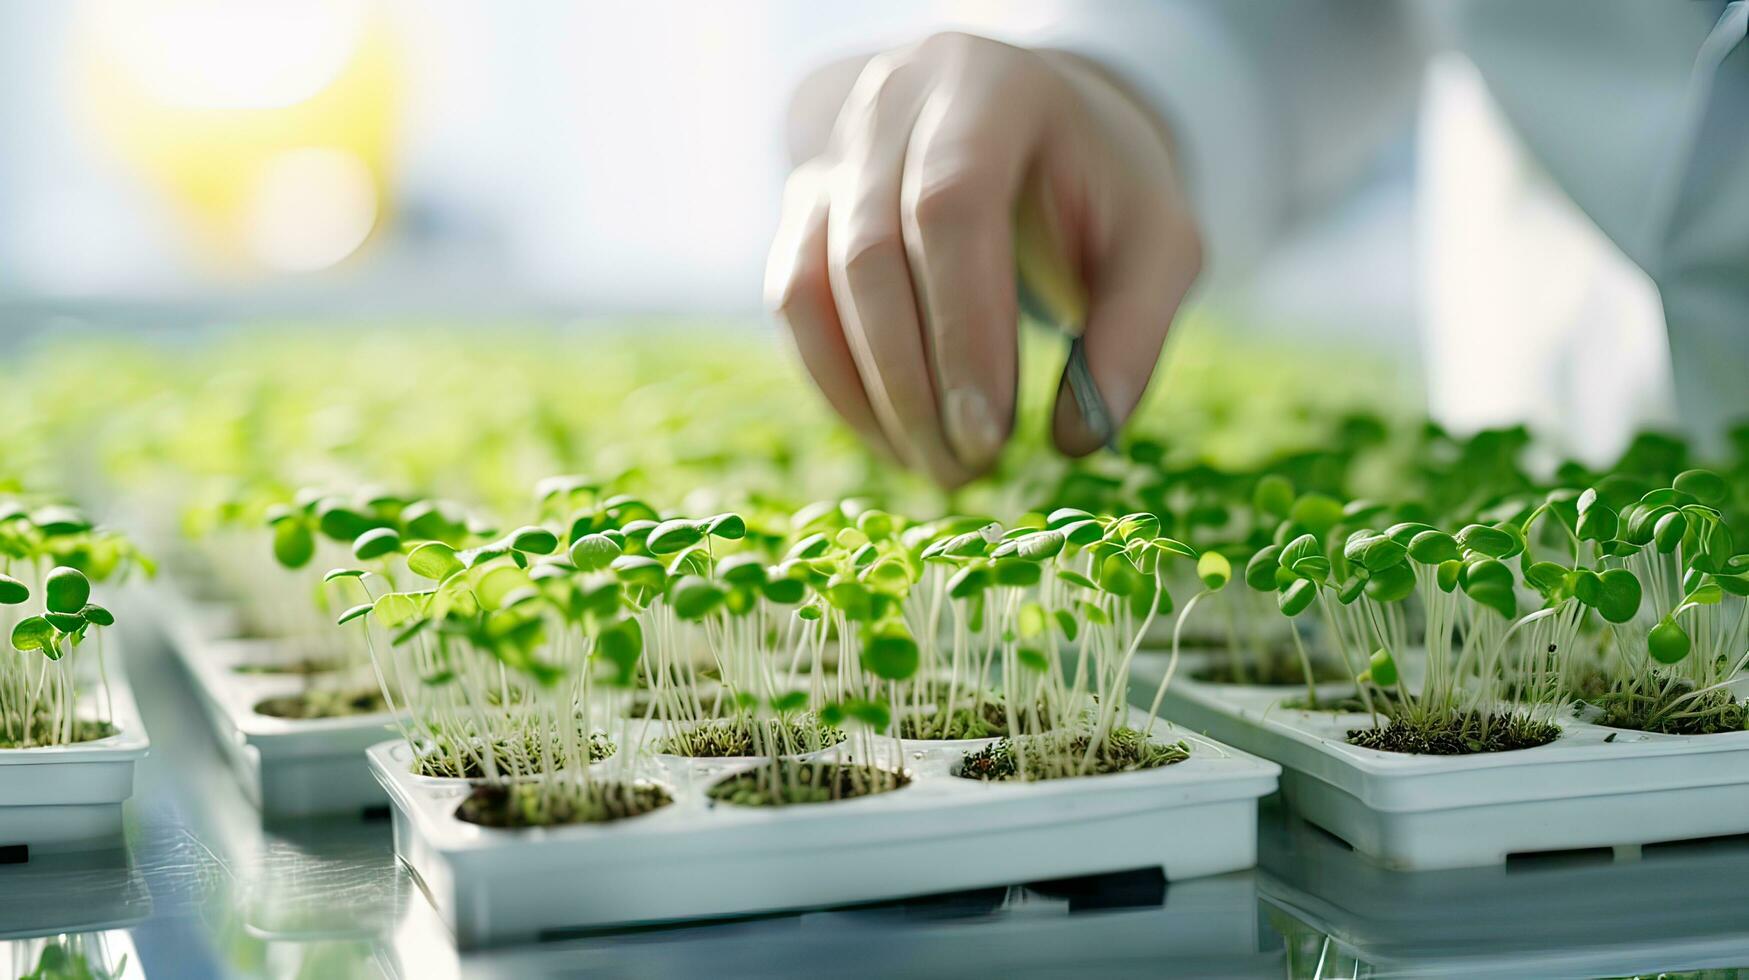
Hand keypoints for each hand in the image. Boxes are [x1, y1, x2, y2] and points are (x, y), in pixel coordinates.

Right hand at [766, 32, 1201, 485]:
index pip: (950, 206)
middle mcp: (891, 103)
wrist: (1027, 122)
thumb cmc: (1098, 183)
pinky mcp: (803, 203)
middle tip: (967, 471)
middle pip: (870, 252)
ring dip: (870, 396)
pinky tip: (895, 439)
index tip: (991, 433)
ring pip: (814, 284)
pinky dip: (838, 385)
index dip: (963, 330)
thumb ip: (1136, 332)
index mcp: (987, 86)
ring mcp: (835, 152)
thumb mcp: (1157, 240)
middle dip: (914, 382)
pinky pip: (794, 303)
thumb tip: (1079, 439)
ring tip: (937, 467)